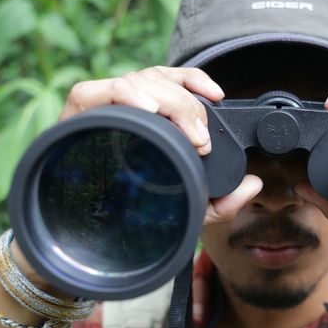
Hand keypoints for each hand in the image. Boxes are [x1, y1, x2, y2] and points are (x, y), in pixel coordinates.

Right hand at [58, 66, 263, 225]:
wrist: (88, 247)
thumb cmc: (135, 221)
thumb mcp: (189, 211)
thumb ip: (224, 202)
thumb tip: (254, 185)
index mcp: (148, 123)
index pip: (170, 81)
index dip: (194, 80)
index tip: (217, 96)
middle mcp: (124, 113)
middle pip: (156, 80)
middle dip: (186, 103)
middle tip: (199, 137)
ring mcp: (98, 115)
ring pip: (132, 81)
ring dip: (162, 98)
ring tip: (179, 129)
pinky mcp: (73, 120)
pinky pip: (93, 92)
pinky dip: (124, 96)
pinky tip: (148, 112)